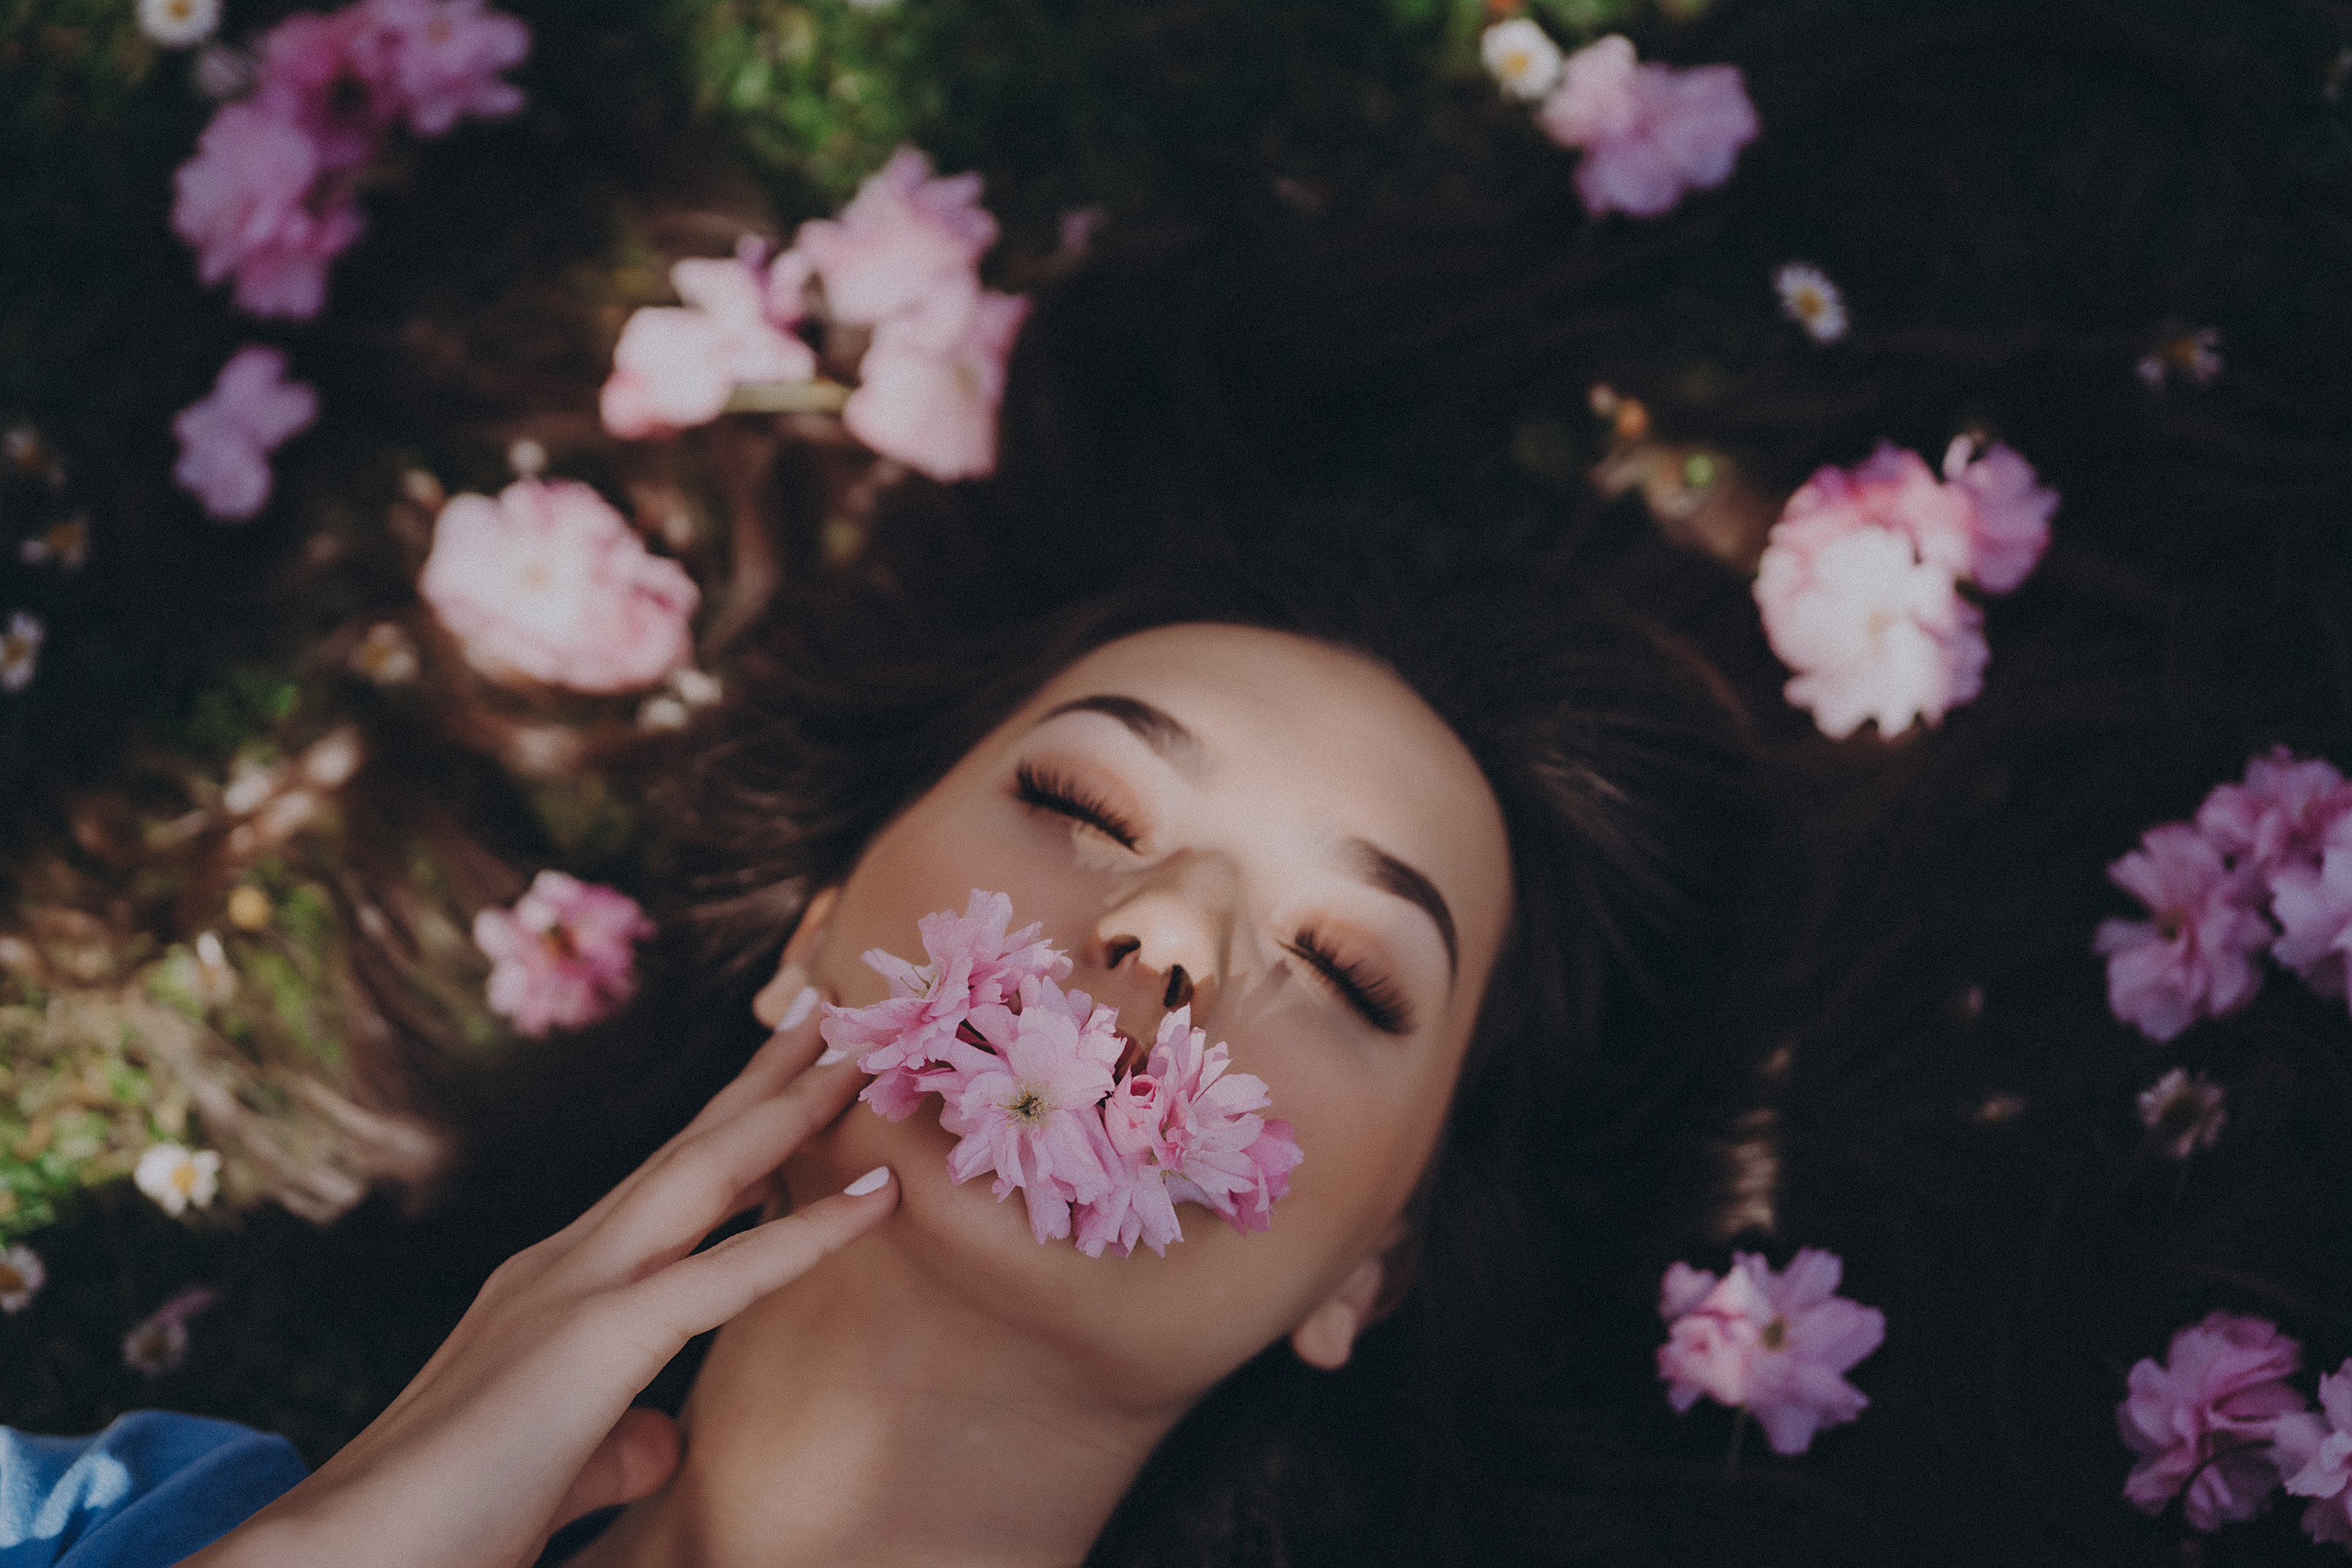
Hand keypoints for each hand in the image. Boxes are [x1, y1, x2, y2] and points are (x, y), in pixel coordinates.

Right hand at [181, 983, 894, 1567]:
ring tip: (855, 1055)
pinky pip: (722, 1275)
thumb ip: (615, 1438)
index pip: (662, 1189)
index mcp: (554, 1289)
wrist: (339, 1562)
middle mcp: (563, 1267)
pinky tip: (875, 1199)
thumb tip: (665, 1435)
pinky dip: (807, 1231)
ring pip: (703, 1175)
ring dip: (786, 1111)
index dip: (731, 1132)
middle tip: (829, 1015)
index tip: (792, 1084)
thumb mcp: (557, 1465)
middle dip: (762, 1081)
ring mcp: (572, 1292)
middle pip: (686, 1151)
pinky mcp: (590, 1342)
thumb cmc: (442, 1528)